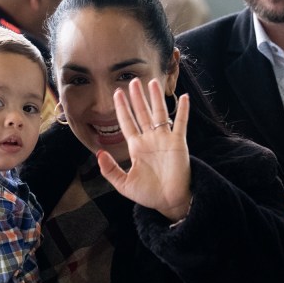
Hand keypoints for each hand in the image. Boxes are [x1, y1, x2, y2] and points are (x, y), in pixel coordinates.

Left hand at [96, 78, 191, 221]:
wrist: (168, 202)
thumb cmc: (148, 194)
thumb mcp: (123, 184)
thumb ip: (110, 170)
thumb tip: (99, 153)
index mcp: (136, 147)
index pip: (127, 122)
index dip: (122, 108)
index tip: (117, 94)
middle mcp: (150, 139)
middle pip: (143, 113)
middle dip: (137, 97)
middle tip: (133, 80)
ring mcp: (164, 140)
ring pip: (160, 113)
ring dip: (156, 98)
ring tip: (153, 82)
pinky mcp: (178, 143)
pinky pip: (181, 124)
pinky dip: (183, 111)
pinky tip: (184, 97)